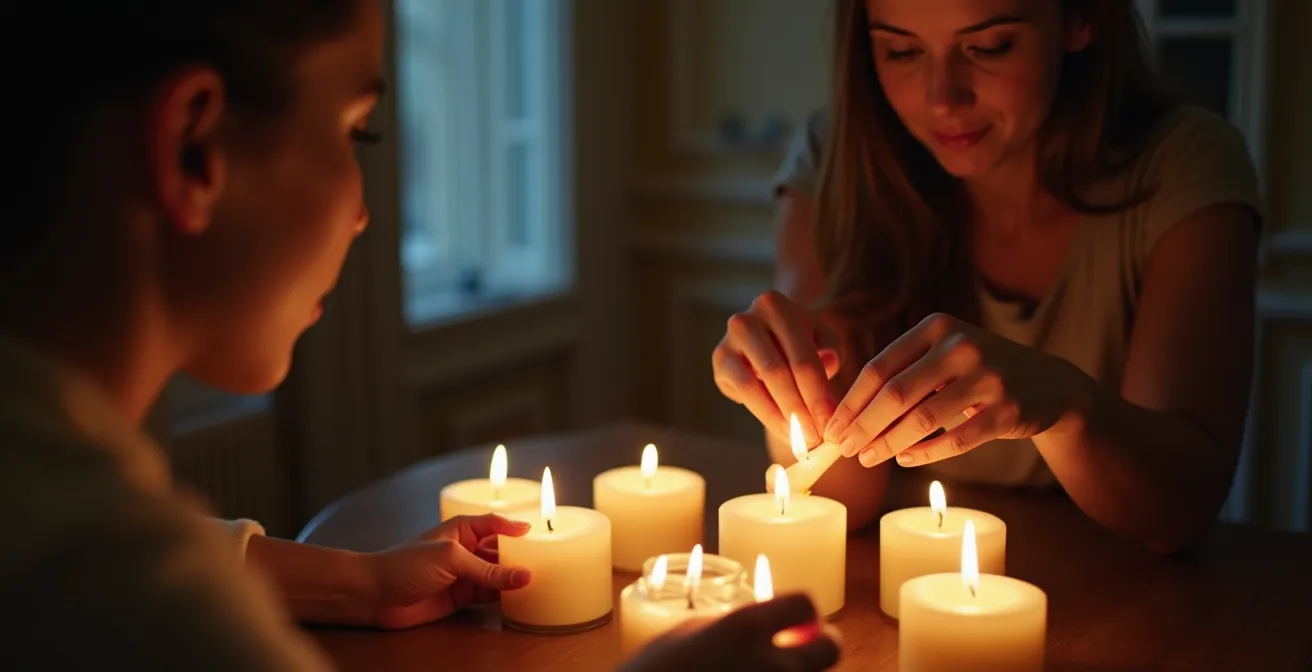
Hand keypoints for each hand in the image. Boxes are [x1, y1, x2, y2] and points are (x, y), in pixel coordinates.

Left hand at [365, 514, 531, 629]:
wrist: (374, 595)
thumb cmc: (406, 564)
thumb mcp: (450, 558)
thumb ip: (487, 568)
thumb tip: (524, 575)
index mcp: (462, 529)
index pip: (497, 523)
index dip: (518, 527)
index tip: (543, 532)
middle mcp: (466, 549)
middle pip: (502, 549)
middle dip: (522, 555)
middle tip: (550, 560)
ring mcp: (464, 573)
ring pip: (498, 573)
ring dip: (515, 577)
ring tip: (542, 580)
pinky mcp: (461, 596)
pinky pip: (489, 594)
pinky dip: (504, 596)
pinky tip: (521, 596)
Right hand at [619, 594, 839, 671]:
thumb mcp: (688, 632)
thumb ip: (735, 624)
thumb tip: (769, 623)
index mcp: (745, 629)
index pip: (805, 603)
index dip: (801, 609)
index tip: (793, 618)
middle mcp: (770, 666)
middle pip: (831, 648)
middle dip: (819, 644)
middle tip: (798, 648)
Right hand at [713, 290, 842, 444]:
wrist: (768, 331)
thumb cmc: (800, 338)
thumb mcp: (822, 337)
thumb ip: (831, 349)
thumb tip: (829, 361)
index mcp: (776, 305)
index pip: (802, 358)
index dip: (817, 395)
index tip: (830, 425)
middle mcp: (746, 319)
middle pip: (778, 373)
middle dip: (799, 410)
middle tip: (815, 439)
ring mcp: (728, 340)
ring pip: (755, 385)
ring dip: (779, 417)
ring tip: (799, 440)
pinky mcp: (719, 360)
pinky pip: (741, 392)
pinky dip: (764, 413)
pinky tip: (782, 428)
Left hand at [826, 313, 1088, 467]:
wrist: (1050, 385)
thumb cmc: (977, 373)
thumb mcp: (943, 356)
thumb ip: (903, 374)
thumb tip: (848, 415)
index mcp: (937, 327)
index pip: (879, 367)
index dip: (851, 402)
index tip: (831, 428)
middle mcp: (962, 345)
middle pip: (896, 393)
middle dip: (863, 426)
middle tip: (844, 450)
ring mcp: (988, 376)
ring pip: (923, 419)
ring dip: (889, 443)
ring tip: (868, 459)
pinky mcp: (1009, 409)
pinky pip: (956, 439)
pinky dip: (925, 453)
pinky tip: (904, 459)